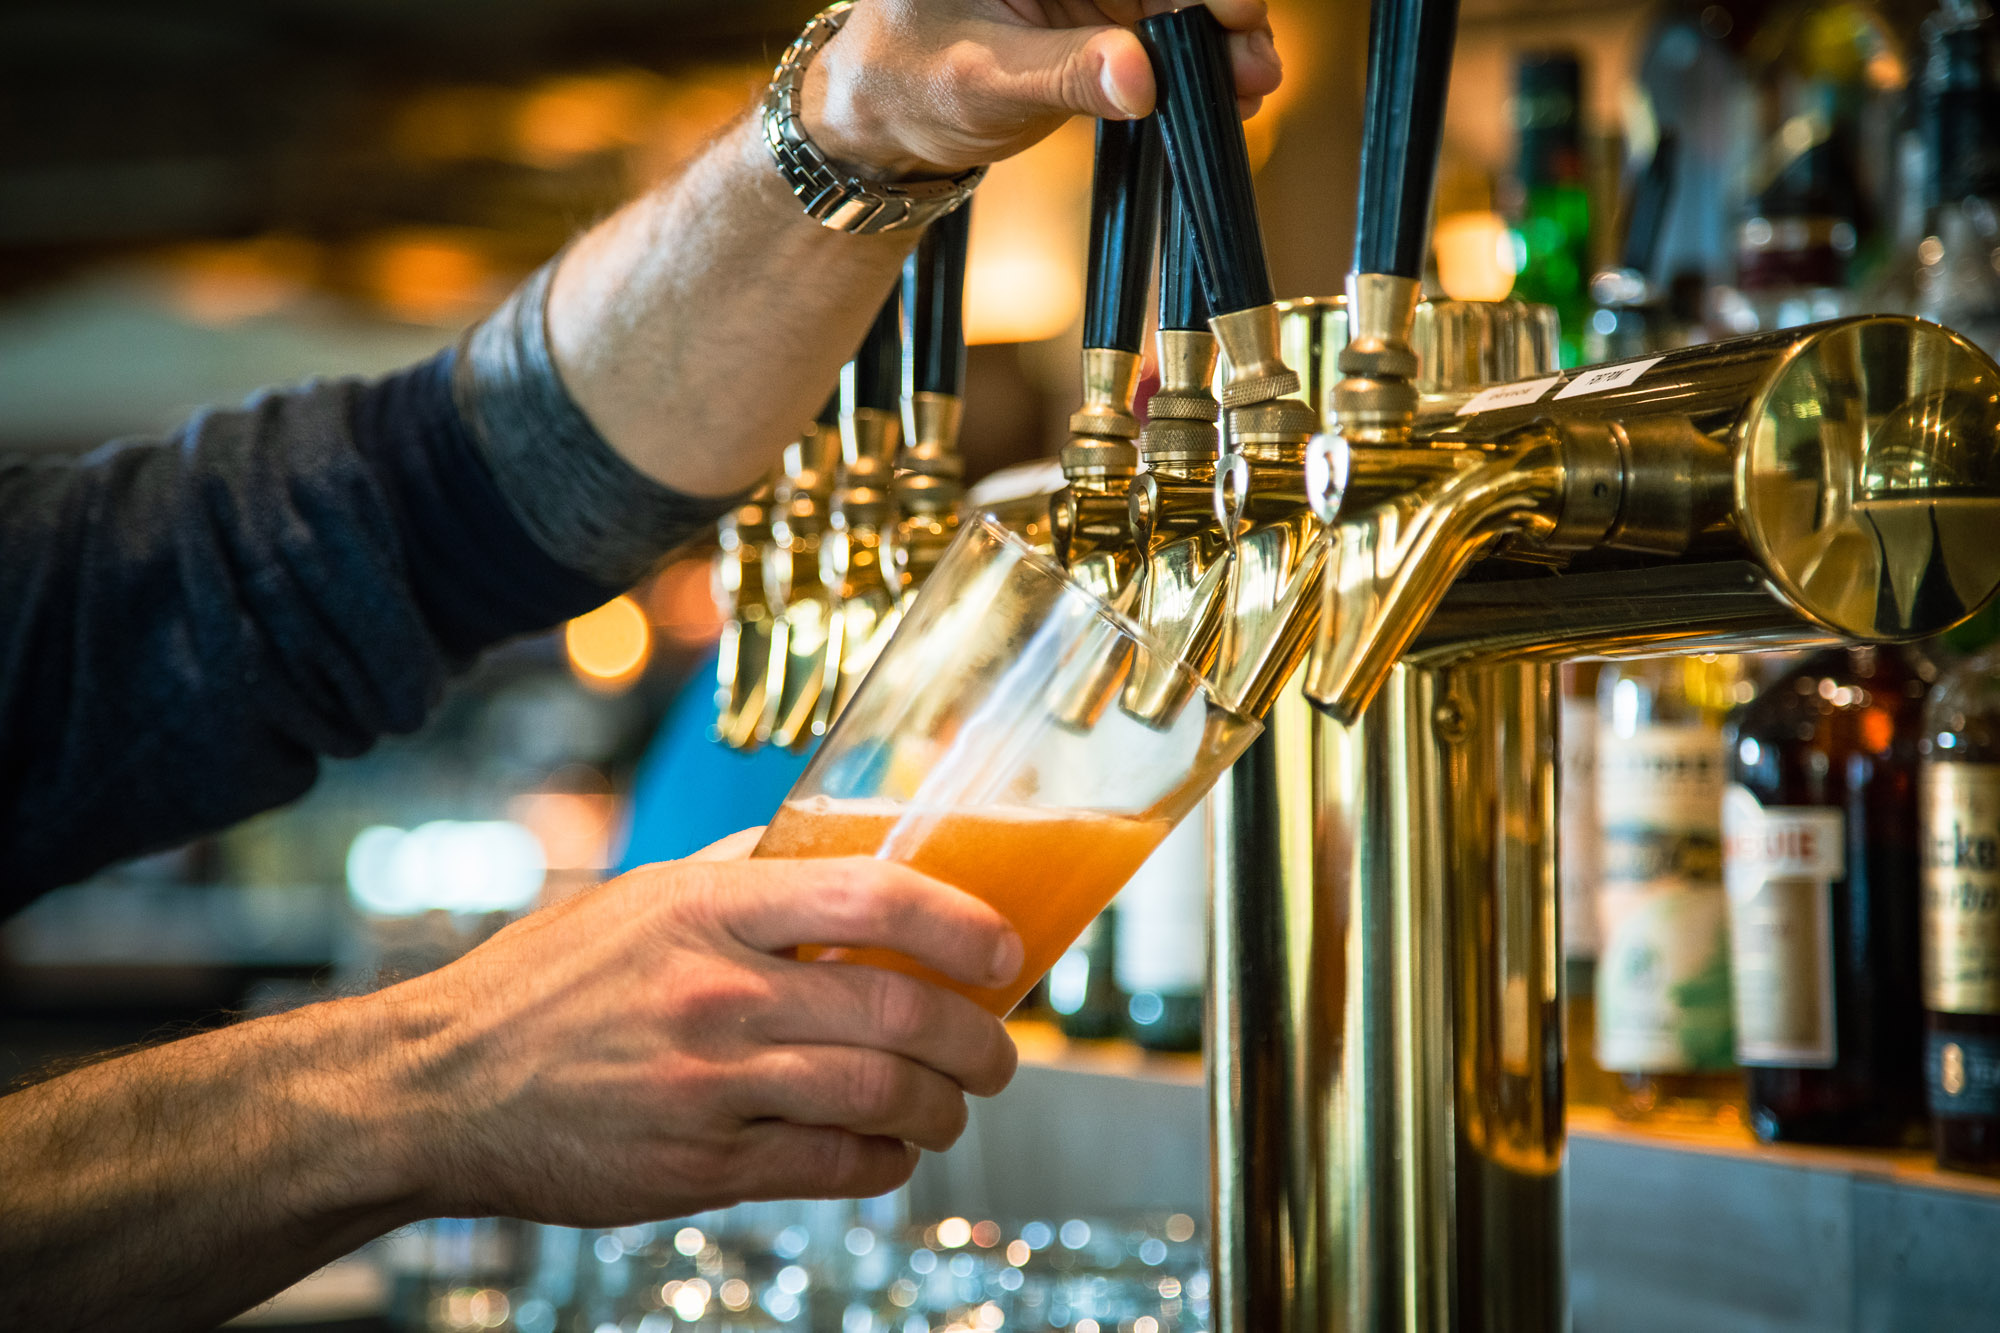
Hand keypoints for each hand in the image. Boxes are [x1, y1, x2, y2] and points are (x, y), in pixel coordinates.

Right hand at [381, 837, 1022, 1226]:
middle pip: (896, 1011)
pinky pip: (830, 1166)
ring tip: (953, 1106)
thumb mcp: (638, 896)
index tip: (1004, 948)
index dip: (959, 922)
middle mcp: (715, 992)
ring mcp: (708, 1084)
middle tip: (999, 1051)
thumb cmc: (545, 983)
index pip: (870, 895)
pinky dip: (884, 1163)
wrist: (441, 1087)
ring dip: (942, 1108)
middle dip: (977, 1039)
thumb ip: (740, 870)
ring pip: (878, 1097)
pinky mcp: (697, 1165)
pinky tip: (891, 1152)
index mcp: (706, 906)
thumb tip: (840, 845)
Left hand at [805, 0, 1283, 177]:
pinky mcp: (1091, 21)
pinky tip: (1227, 94)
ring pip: (1169, 2)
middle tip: (1255, 65)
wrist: (880, 126)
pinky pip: (1158, 36)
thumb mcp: (983, 81)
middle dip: (1215, 12)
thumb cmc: (903, 84)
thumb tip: (1140, 78)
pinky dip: (1194, 65)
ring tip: (1252, 88)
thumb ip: (1065, 74)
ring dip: (1216, 44)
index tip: (1233, 13)